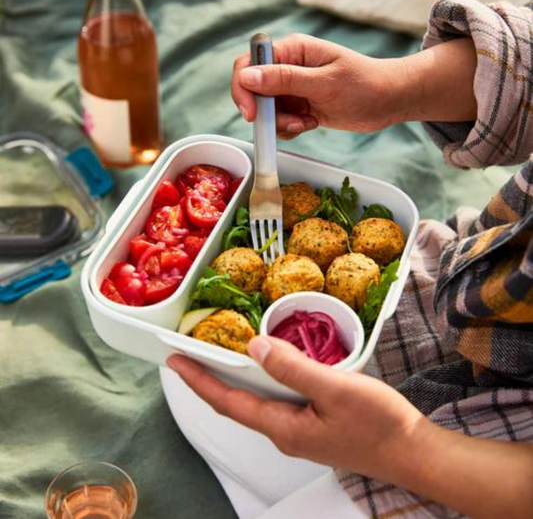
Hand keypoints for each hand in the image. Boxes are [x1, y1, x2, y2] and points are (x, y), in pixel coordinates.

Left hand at [167, 335, 426, 480]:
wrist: (413, 451)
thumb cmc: (378, 423)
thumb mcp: (335, 389)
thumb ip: (292, 368)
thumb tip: (254, 346)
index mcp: (282, 427)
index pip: (228, 401)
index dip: (199, 381)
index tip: (175, 362)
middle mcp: (284, 432)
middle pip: (238, 402)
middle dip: (212, 378)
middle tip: (194, 352)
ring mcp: (299, 430)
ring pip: (259, 400)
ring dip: (238, 377)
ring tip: (224, 354)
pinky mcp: (314, 424)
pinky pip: (278, 398)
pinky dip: (266, 379)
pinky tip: (271, 364)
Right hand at [231, 34, 476, 138]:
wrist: (387, 101)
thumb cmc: (363, 85)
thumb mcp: (323, 83)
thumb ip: (284, 80)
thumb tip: (246, 77)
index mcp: (292, 51)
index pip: (250, 64)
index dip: (244, 89)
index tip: (253, 114)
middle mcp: (288, 67)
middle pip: (254, 91)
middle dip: (267, 112)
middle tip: (291, 122)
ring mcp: (293, 88)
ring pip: (267, 110)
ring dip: (282, 123)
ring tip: (308, 122)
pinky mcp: (299, 106)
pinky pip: (280, 121)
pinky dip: (291, 128)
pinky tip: (311, 123)